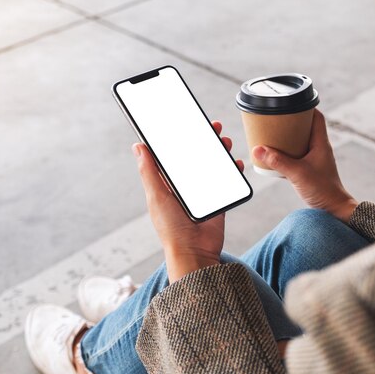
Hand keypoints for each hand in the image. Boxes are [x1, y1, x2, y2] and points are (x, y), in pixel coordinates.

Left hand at [133, 121, 243, 282]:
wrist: (194, 252)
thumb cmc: (171, 228)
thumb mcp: (157, 196)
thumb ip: (149, 171)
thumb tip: (138, 146)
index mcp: (167, 182)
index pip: (173, 154)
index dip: (180, 137)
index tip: (187, 121)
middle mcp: (185, 185)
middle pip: (196, 156)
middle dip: (205, 140)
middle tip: (212, 127)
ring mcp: (202, 192)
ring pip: (213, 165)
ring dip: (220, 152)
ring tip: (225, 142)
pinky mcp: (218, 200)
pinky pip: (227, 181)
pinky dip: (233, 170)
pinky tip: (236, 163)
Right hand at [252, 109, 357, 221]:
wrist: (333, 209)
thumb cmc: (323, 190)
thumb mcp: (297, 173)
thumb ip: (277, 162)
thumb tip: (258, 149)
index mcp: (321, 143)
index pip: (317, 117)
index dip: (305, 107)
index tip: (291, 102)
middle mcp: (319, 148)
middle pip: (306, 127)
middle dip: (291, 122)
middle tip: (276, 119)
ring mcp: (315, 159)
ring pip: (300, 142)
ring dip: (287, 138)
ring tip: (272, 135)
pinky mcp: (310, 170)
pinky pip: (296, 155)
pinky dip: (286, 153)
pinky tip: (274, 156)